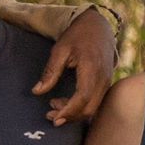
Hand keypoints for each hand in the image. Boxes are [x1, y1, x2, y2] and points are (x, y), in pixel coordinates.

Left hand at [37, 7, 121, 124]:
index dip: (68, 111)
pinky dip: (80, 107)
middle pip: (89, 108)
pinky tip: (66, 101)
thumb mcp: (60, 50)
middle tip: (49, 115)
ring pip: (93, 108)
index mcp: (92, 68)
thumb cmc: (78, 36)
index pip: (82, 97)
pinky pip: (95, 102)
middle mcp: (104, 78)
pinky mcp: (106, 84)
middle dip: (69, 116)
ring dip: (74, 112)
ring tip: (54, 104)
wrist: (99, 26)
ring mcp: (107, 82)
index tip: (53, 117)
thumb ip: (50, 71)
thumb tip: (37, 91)